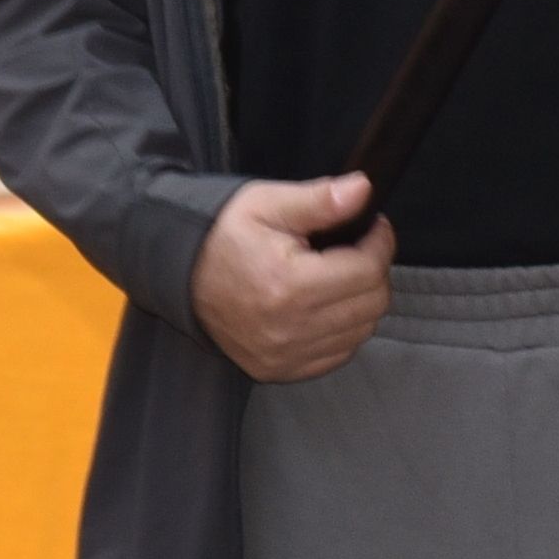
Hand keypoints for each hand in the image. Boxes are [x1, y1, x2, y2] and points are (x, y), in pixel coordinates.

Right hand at [194, 170, 392, 380]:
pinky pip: (338, 354)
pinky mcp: (278, 370)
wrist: (178, 276)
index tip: (373, 227)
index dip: (380, 242)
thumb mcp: (267, 204)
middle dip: (373, 271)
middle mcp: (287, 328)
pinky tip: (325, 306)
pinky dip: (343, 330)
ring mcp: (283, 355)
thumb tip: (364, 189)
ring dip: (361, 301)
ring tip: (338, 277)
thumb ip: (320, 200)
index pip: (368, 270)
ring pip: (361, 330)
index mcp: (287, 285)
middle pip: (372, 303)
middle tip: (355, 251)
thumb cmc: (225, 235)